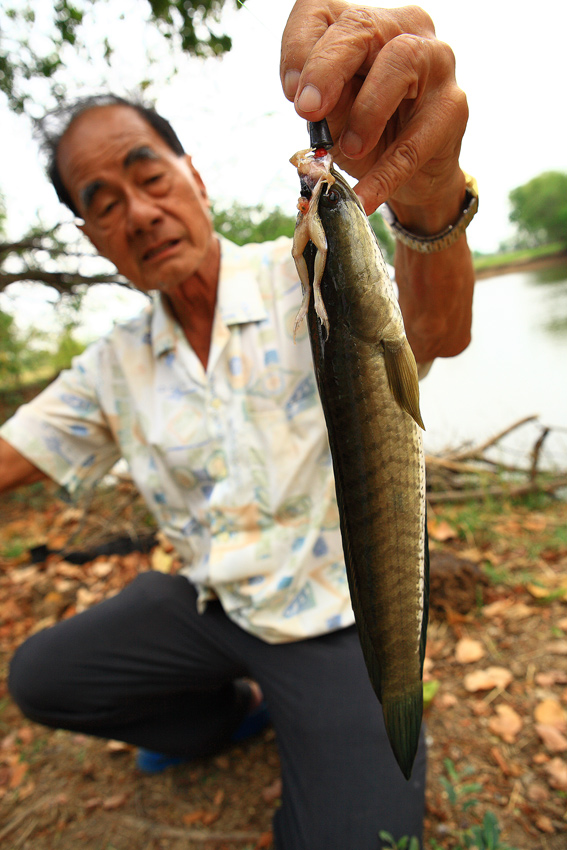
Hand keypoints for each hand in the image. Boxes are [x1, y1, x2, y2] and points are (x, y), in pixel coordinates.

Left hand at [280, 0, 468, 220]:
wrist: (414, 176)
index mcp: (362, 24)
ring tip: (348, 149)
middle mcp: (403, 27)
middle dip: (327, 69)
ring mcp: (435, 61)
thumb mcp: (332, 115)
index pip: (320, 10)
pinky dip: (386, 172)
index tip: (290, 90)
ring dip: (367, 110)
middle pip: (361, 26)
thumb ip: (319, 102)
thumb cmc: (366, 133)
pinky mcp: (453, 105)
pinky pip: (417, 137)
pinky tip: (366, 196)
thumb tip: (304, 100)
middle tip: (309, 110)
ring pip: (400, 62)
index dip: (299, 45)